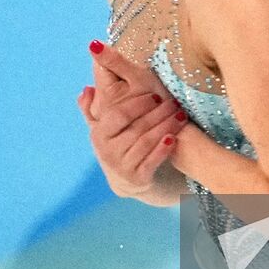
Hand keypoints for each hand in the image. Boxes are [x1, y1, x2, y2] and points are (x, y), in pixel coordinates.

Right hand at [76, 39, 187, 196]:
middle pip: (137, 127)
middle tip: (173, 102)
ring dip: (166, 127)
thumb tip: (88, 89)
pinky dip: (163, 149)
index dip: (138, 104)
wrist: (126, 179)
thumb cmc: (116, 144)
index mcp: (99, 134)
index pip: (118, 114)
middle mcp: (107, 151)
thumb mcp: (101, 126)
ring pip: (147, 142)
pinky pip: (152, 161)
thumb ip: (91, 107)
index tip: (155, 96)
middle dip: (158, 113)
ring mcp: (122, 166)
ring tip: (180, 115)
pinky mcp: (137, 179)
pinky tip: (174, 137)